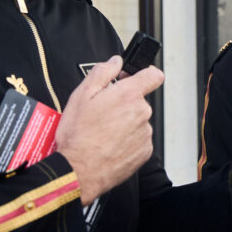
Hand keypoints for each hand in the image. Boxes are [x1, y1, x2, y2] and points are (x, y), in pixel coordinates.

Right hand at [56, 56, 163, 204]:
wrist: (79, 171)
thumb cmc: (78, 136)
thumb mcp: (81, 96)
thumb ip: (102, 72)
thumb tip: (115, 61)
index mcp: (129, 95)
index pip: (153, 75)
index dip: (145, 73)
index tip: (137, 77)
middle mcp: (142, 113)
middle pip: (139, 101)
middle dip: (124, 103)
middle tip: (103, 113)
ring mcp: (145, 133)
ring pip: (138, 121)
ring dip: (125, 123)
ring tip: (103, 133)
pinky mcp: (144, 152)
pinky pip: (138, 140)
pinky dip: (127, 141)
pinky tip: (109, 144)